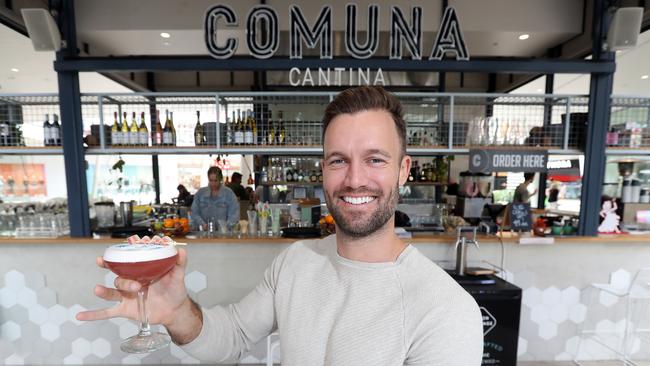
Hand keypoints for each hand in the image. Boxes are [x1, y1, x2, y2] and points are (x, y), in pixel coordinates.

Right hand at [76, 248, 190, 327]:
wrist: (175, 310)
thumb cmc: (175, 289)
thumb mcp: (178, 275)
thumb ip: (179, 263)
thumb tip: (181, 250)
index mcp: (140, 271)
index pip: (125, 262)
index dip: (115, 258)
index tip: (105, 256)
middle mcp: (130, 282)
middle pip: (119, 277)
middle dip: (121, 278)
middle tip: (122, 276)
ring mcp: (126, 296)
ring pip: (112, 293)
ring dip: (104, 291)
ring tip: (98, 290)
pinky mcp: (126, 310)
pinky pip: (107, 312)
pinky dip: (93, 315)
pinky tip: (80, 316)